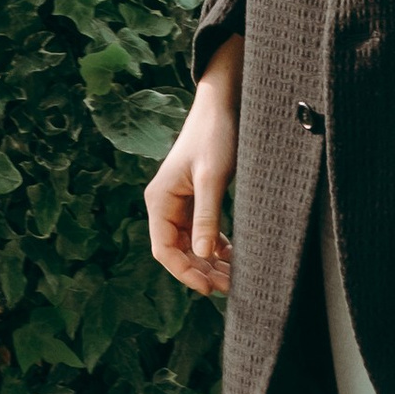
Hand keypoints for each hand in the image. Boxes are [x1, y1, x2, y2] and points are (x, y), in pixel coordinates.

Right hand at [146, 44, 239, 297]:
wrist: (222, 105)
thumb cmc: (214, 136)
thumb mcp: (212, 178)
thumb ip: (207, 216)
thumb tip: (204, 254)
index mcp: (160, 200)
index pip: (163, 250)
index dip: (184, 272)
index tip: (208, 288)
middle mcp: (165, 204)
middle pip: (177, 251)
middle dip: (201, 271)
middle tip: (230, 287)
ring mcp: (180, 203)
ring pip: (191, 244)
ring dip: (209, 262)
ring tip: (234, 277)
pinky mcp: (195, 199)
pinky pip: (201, 232)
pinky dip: (216, 246)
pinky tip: (233, 257)